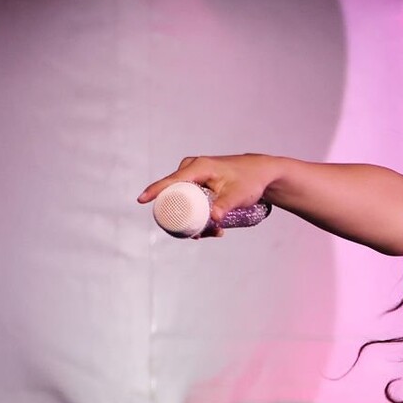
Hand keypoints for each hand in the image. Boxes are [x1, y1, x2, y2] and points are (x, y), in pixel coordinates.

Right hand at [135, 154, 277, 236]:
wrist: (261, 173)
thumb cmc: (250, 180)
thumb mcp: (238, 195)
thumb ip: (225, 205)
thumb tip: (213, 218)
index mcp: (198, 167)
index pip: (171, 180)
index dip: (155, 191)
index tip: (141, 200)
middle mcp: (192, 168)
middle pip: (175, 194)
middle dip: (182, 217)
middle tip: (200, 235)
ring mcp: (194, 174)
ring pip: (183, 199)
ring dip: (192, 219)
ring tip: (215, 233)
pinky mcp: (198, 181)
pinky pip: (190, 199)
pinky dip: (197, 214)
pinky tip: (213, 228)